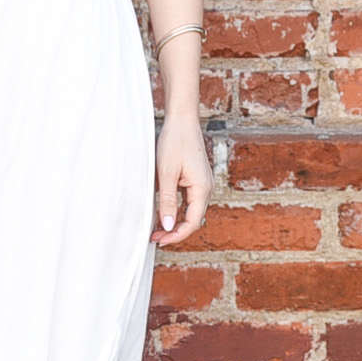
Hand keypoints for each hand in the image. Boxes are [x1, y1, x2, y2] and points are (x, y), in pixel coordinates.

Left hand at [152, 110, 211, 247]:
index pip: (192, 222)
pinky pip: (189, 201)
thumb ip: (167, 201)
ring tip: (156, 228)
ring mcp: (203, 184)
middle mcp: (207, 188)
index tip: (158, 240)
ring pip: (191, 212)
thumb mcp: (166, 174)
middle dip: (174, 231)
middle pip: (193, 220)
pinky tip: (163, 212)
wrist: (182, 120)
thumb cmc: (174, 142)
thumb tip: (167, 225)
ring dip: (175, 222)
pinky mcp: (197, 180)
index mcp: (202, 189)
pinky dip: (177, 210)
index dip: (176, 235)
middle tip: (154, 237)